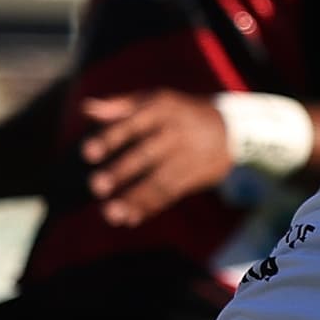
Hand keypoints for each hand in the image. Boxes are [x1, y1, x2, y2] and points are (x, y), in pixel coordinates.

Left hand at [74, 91, 238, 227]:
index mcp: (161, 110)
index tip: (87, 153)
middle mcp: (175, 134)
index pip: (132, 125)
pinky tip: (130, 218)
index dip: (110, 138)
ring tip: (111, 214)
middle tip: (96, 186)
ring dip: (135, 198)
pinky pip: (170, 194)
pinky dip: (150, 207)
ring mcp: (186, 158)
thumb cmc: (180, 112)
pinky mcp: (194, 177)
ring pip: (159, 181)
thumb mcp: (154, 100)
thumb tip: (86, 108)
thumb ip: (119, 106)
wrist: (233, 128)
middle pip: (145, 155)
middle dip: (121, 172)